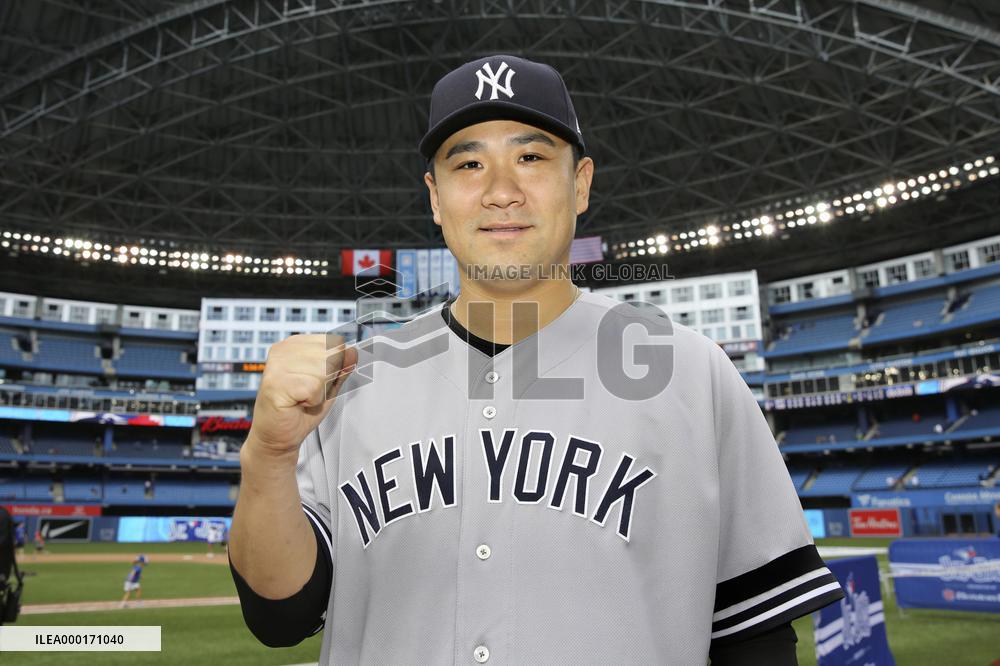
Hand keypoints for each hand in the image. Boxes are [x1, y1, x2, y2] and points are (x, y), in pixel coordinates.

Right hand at [246, 333, 356, 457]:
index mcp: (296, 344)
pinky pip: (314, 387)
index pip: (335, 343)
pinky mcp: (276, 382)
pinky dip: (312, 400)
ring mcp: (277, 364)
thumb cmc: (299, 411)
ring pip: (324, 370)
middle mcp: (284, 349)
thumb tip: (352, 352)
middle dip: (328, 379)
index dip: (336, 367)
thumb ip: (341, 367)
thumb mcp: (329, 384)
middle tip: (310, 392)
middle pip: (332, 354)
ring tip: (303, 398)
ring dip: (319, 391)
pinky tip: (297, 403)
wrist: (277, 436)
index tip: (318, 381)